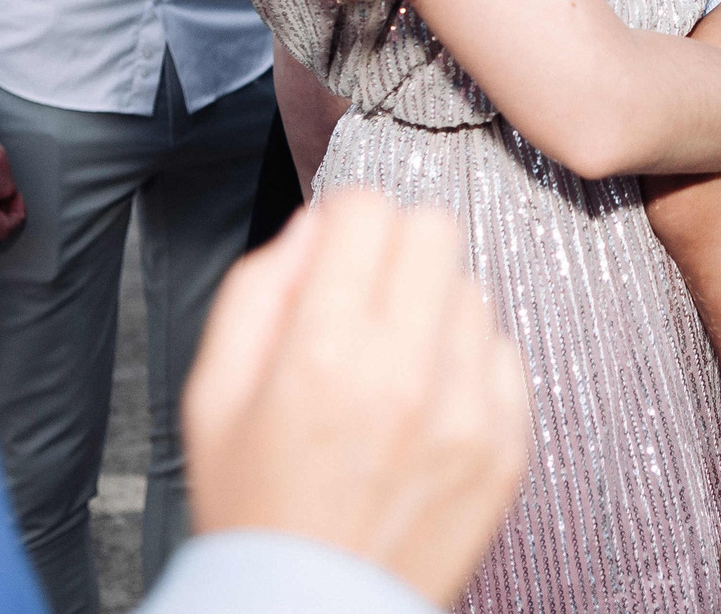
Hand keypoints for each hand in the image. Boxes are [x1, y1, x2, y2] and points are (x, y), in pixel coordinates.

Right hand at [183, 192, 528, 606]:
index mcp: (324, 355)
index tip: (337, 251)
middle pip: (435, 229)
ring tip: (394, 363)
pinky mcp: (507, 443)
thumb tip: (315, 225)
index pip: (369, 210)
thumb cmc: (256, 509)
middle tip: (369, 295)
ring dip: (433, 306)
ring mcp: (468, 411)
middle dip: (396, 247)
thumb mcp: (213, 396)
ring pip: (473, 288)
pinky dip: (468, 361)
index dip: (345, 219)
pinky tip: (428, 400)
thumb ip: (256, 291)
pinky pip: (504, 351)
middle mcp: (406, 374)